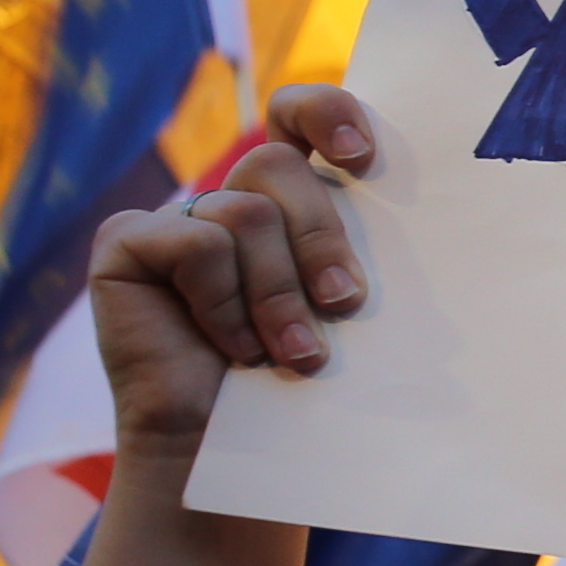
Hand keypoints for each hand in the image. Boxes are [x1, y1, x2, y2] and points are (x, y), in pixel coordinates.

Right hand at [87, 83, 378, 456]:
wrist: (237, 452)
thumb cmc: (304, 383)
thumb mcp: (344, 306)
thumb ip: (362, 252)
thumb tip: (437, 211)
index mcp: (287, 200)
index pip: (298, 114)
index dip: (327, 112)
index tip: (362, 159)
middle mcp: (228, 200)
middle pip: (279, 166)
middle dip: (321, 240)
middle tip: (345, 305)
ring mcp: (174, 219)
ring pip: (246, 214)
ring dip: (279, 294)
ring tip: (293, 354)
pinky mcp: (128, 244)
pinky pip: (195, 243)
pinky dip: (224, 302)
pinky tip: (233, 348)